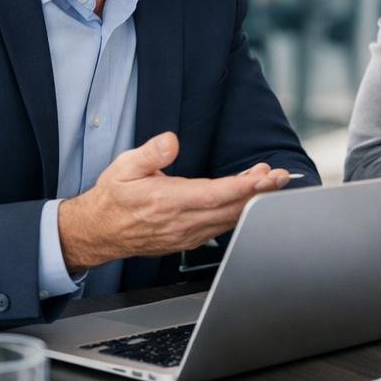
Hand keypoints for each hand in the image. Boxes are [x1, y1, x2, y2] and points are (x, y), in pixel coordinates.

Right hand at [58, 131, 291, 271]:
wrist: (99, 232)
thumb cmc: (113, 198)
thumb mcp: (124, 167)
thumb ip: (150, 153)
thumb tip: (171, 140)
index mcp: (169, 202)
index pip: (217, 195)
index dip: (247, 187)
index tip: (268, 177)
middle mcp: (183, 222)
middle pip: (232, 208)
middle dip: (261, 192)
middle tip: (282, 176)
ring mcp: (188, 234)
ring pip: (230, 219)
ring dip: (252, 201)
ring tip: (268, 179)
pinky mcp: (190, 240)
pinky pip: (221, 226)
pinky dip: (238, 211)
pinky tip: (248, 196)